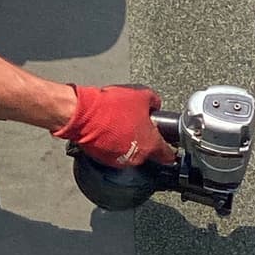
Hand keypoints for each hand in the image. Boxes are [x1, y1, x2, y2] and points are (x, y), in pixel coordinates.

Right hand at [52, 84, 175, 167]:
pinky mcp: (103, 158)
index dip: (171, 151)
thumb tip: (155, 103)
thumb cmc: (112, 106)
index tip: (171, 148)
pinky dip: (113, 143)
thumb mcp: (141, 95)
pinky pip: (114, 151)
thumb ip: (154, 101)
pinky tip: (109, 128)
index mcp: (150, 144)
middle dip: (145, 139)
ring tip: (120, 124)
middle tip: (138, 124)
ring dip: (128, 141)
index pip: (168, 156)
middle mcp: (137, 156)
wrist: (83, 114)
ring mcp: (119, 159)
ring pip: (131, 152)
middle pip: (147, 152)